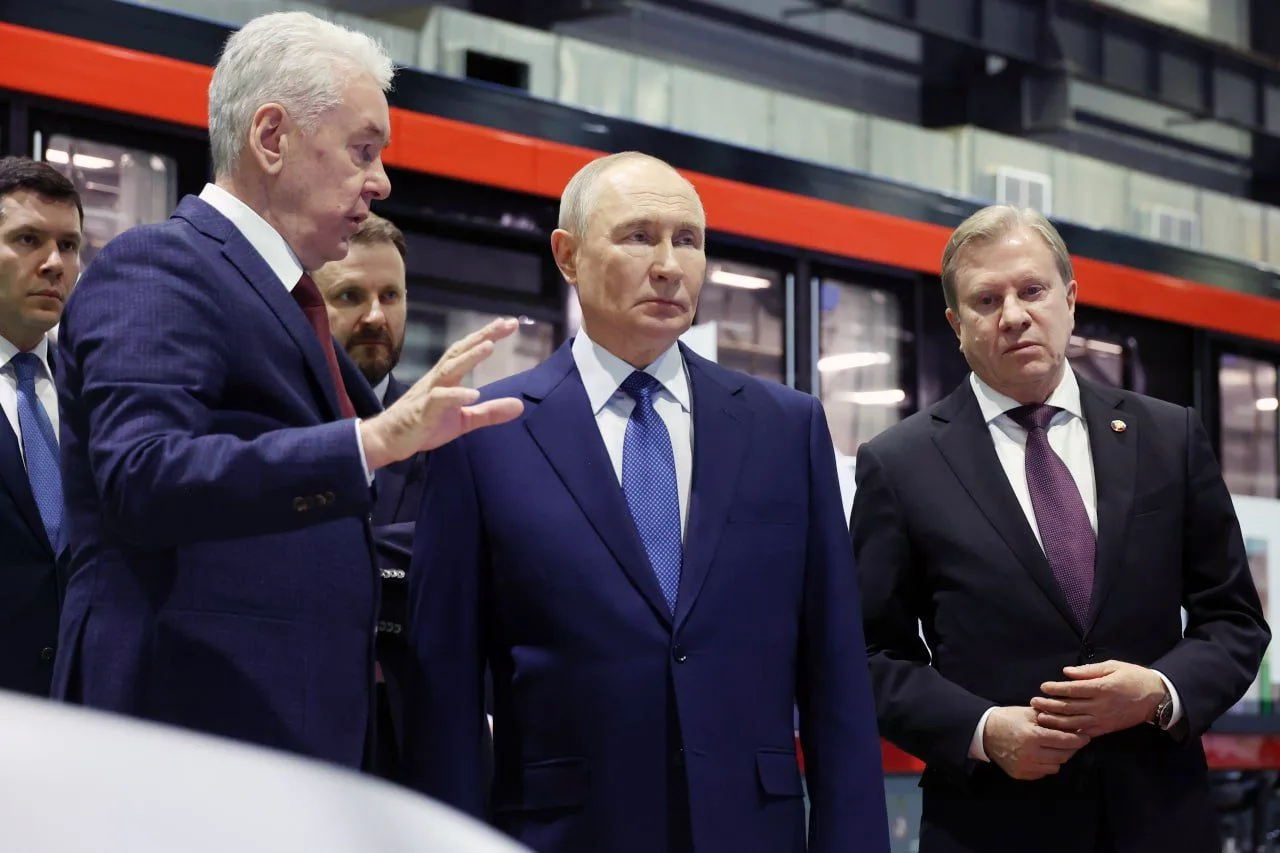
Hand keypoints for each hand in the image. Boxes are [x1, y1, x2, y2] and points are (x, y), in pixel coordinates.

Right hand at [360, 318, 523, 469]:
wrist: (390, 440)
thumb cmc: (426, 424)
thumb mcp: (464, 420)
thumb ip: (490, 412)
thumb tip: (520, 406)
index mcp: (448, 378)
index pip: (468, 350)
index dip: (488, 335)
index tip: (509, 323)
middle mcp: (439, 379)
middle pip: (460, 351)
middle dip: (483, 336)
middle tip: (505, 324)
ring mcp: (429, 393)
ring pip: (450, 369)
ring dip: (469, 357)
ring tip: (489, 346)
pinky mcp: (423, 411)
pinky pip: (439, 399)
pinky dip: (456, 396)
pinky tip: (473, 395)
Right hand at [982, 706, 1089, 780]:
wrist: (984, 732)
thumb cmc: (1008, 719)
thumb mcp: (1029, 712)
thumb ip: (1051, 717)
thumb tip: (1075, 720)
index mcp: (1033, 736)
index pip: (1065, 741)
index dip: (1078, 739)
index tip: (1086, 736)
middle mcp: (1030, 755)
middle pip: (1063, 756)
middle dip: (1070, 748)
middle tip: (1072, 740)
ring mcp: (1025, 767)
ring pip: (1055, 767)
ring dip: (1058, 757)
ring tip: (1055, 747)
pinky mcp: (1021, 774)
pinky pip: (1043, 773)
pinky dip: (1046, 765)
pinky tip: (1042, 755)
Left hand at [1031, 661, 1164, 737]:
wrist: (1156, 697)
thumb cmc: (1133, 677)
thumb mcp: (1113, 666)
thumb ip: (1089, 670)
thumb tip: (1066, 672)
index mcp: (1102, 688)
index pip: (1073, 690)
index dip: (1056, 689)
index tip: (1043, 687)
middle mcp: (1100, 706)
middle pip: (1069, 707)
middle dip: (1049, 705)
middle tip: (1033, 702)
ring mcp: (1103, 720)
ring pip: (1074, 723)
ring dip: (1055, 721)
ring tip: (1040, 717)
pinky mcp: (1106, 729)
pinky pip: (1085, 732)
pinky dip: (1070, 732)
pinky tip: (1058, 731)